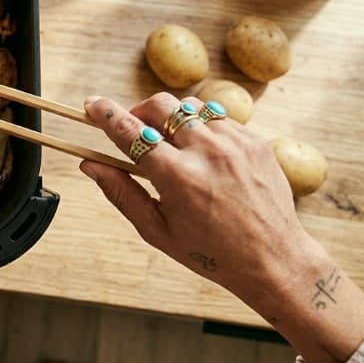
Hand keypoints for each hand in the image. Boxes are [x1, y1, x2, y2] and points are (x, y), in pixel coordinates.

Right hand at [81, 93, 363, 362]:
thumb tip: (89, 164)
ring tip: (174, 147)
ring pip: (189, 108)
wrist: (274, 259)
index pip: (130, 131)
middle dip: (140, 112)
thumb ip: (120, 192)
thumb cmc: (211, 252)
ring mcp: (235, 143)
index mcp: (177, 177)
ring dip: (172, 120)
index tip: (92, 104)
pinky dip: (202, 130)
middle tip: (137, 132)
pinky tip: (204, 156)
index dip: (105, 114)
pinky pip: (218, 119)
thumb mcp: (157, 230)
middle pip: (160, 105)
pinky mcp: (255, 141)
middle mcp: (207, 152)